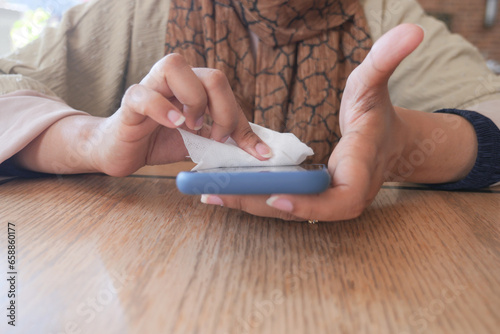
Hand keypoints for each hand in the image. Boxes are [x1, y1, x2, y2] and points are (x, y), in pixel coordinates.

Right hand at [94, 54, 271, 175]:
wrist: (121, 151)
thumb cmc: (160, 142)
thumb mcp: (200, 143)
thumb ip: (225, 140)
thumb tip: (260, 150)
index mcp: (195, 86)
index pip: (228, 92)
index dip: (243, 122)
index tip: (254, 151)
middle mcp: (175, 80)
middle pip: (212, 75)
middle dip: (224, 111)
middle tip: (217, 137)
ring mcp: (150, 86)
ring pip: (175, 66)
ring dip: (194, 100)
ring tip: (191, 127)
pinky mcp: (130, 102)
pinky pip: (144, 94)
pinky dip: (162, 109)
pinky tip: (174, 125)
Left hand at [201, 24, 424, 220]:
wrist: (388, 144)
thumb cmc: (378, 114)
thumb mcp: (375, 85)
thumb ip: (386, 61)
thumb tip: (411, 31)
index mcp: (361, 170)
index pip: (341, 198)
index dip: (311, 204)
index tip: (277, 197)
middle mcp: (342, 194)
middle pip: (300, 210)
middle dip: (258, 203)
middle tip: (216, 193)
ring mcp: (325, 200)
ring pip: (285, 209)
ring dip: (247, 202)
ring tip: (208, 193)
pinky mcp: (311, 198)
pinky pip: (281, 201)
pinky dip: (252, 197)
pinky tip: (221, 190)